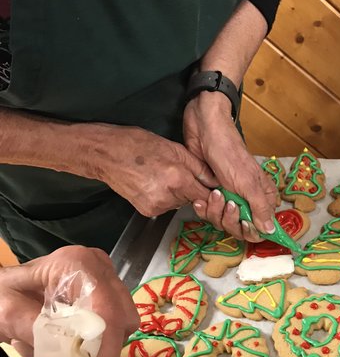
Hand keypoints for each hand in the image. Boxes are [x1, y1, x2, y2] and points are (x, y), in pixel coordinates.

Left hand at [0, 246, 138, 356]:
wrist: (4, 286)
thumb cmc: (3, 294)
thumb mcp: (11, 314)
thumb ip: (43, 341)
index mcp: (77, 265)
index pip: (106, 310)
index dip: (104, 349)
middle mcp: (99, 266)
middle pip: (122, 317)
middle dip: (106, 352)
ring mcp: (107, 276)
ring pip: (126, 321)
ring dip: (107, 346)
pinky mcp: (110, 288)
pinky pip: (121, 320)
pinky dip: (106, 339)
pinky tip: (83, 345)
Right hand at [94, 123, 217, 216]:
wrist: (106, 154)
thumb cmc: (137, 145)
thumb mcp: (174, 148)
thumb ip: (198, 167)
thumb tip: (215, 180)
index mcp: (177, 178)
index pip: (205, 195)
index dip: (208, 190)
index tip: (208, 186)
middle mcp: (168, 196)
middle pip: (192, 199)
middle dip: (190, 188)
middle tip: (175, 172)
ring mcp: (156, 206)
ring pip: (178, 203)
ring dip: (176, 193)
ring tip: (160, 176)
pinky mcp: (147, 211)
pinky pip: (165, 207)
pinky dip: (163, 198)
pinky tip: (152, 184)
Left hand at [183, 91, 277, 240]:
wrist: (205, 130)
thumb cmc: (229, 153)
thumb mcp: (247, 183)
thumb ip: (259, 208)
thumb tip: (271, 231)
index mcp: (262, 197)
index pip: (261, 228)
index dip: (251, 230)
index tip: (243, 222)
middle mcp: (247, 200)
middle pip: (239, 228)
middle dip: (228, 219)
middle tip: (225, 199)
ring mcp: (229, 198)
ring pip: (222, 223)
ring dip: (214, 212)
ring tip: (212, 193)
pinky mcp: (212, 196)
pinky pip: (208, 214)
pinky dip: (203, 209)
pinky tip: (200, 198)